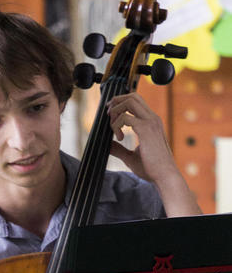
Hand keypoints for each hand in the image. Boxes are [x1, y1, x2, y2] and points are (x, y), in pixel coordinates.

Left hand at [106, 93, 200, 216]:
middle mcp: (152, 118)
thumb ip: (119, 149)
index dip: (121, 103)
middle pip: (132, 96)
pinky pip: (125, 117)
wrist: (165, 176)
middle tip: (108, 116)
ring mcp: (150, 122)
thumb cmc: (152, 169)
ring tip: (113, 128)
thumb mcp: (131, 157)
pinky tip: (120, 139)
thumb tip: (107, 144)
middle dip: (116, 102)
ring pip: (129, 101)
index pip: (136, 102)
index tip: (111, 115)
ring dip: (116, 111)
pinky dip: (117, 125)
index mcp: (151, 122)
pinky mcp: (146, 129)